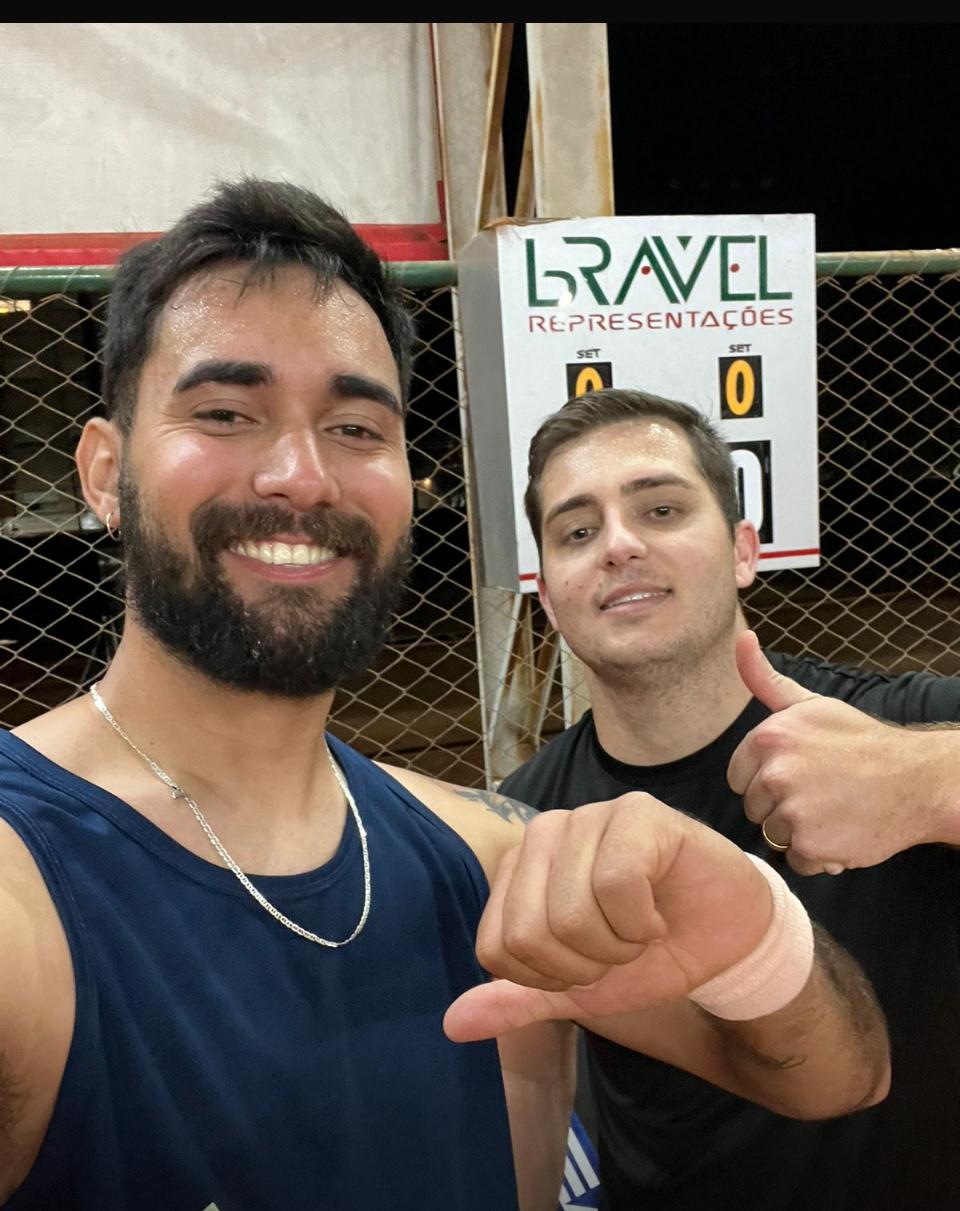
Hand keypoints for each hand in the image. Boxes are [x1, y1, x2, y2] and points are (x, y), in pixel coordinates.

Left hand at [444, 794, 771, 1042]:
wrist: (728, 938)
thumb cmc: (650, 954)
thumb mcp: (579, 989)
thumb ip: (519, 999)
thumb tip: (453, 1025)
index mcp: (520, 868)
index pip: (498, 949)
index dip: (551, 979)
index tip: (590, 965)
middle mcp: (545, 833)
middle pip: (531, 934)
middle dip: (586, 965)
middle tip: (622, 947)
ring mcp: (590, 815)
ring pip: (572, 913)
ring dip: (619, 945)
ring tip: (642, 927)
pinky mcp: (637, 812)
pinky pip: (616, 883)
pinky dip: (643, 921)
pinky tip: (660, 910)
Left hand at [728, 631, 941, 873]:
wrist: (916, 780)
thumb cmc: (859, 741)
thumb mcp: (809, 704)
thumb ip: (765, 679)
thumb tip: (742, 639)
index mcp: (768, 738)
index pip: (738, 777)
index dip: (767, 778)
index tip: (799, 772)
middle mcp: (775, 773)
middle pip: (753, 807)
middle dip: (781, 805)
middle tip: (821, 790)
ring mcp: (792, 811)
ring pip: (773, 834)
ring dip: (800, 831)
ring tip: (833, 810)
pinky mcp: (812, 845)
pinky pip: (797, 860)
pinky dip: (818, 856)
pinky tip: (842, 832)